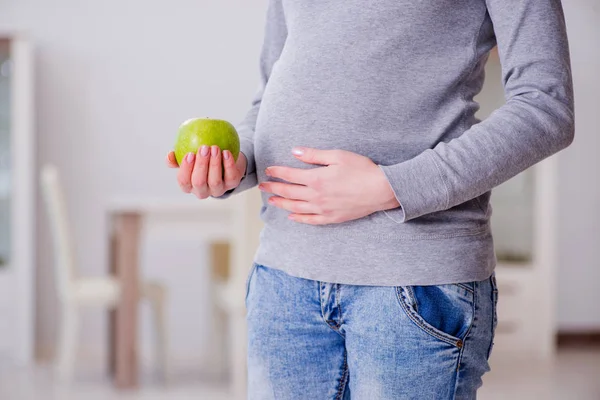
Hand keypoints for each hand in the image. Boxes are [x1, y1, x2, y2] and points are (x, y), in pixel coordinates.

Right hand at [166, 146, 246, 198]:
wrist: (226, 160)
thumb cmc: (203, 158)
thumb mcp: (190, 157)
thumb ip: (178, 156)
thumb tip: (169, 156)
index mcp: (189, 185)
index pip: (184, 181)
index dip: (185, 169)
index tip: (189, 153)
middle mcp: (203, 191)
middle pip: (199, 182)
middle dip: (201, 165)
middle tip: (203, 148)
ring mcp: (218, 189)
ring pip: (215, 181)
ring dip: (214, 164)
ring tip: (215, 148)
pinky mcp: (232, 184)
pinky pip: (231, 176)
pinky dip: (229, 164)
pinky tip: (226, 152)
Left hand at [259, 147, 399, 224]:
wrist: (381, 190)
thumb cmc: (362, 169)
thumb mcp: (338, 156)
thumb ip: (314, 155)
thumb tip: (294, 152)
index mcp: (316, 179)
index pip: (290, 175)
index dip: (277, 172)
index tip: (269, 170)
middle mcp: (316, 196)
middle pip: (289, 192)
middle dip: (274, 188)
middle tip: (263, 187)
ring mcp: (323, 209)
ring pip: (296, 207)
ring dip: (282, 204)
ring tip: (272, 201)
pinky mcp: (332, 218)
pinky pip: (311, 220)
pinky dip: (299, 218)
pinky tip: (292, 216)